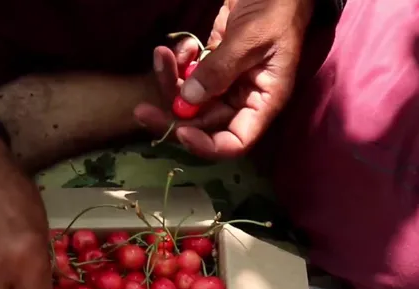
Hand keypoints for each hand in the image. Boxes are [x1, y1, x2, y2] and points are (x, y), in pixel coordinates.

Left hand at [134, 0, 313, 157]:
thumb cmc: (277, 7)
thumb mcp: (251, 38)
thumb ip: (221, 69)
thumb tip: (189, 100)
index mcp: (263, 100)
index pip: (235, 142)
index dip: (207, 145)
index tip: (180, 132)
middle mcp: (244, 97)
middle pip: (203, 123)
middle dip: (173, 114)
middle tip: (141, 109)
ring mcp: (227, 80)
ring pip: (190, 98)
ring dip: (171, 82)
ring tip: (162, 56)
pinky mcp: (214, 62)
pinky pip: (189, 74)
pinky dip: (179, 64)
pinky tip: (183, 45)